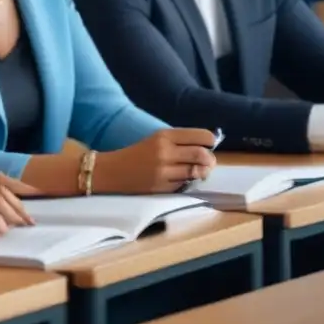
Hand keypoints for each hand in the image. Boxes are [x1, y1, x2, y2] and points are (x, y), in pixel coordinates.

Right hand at [93, 129, 216, 193]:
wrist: (112, 172)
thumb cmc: (137, 154)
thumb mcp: (156, 140)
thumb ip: (179, 141)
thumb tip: (207, 146)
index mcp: (163, 136)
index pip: (199, 136)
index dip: (210, 140)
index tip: (211, 144)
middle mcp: (165, 152)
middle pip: (202, 155)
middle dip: (210, 159)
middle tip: (208, 162)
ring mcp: (164, 171)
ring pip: (196, 172)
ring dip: (202, 172)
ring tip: (198, 171)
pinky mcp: (162, 187)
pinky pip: (185, 184)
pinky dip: (188, 182)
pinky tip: (181, 179)